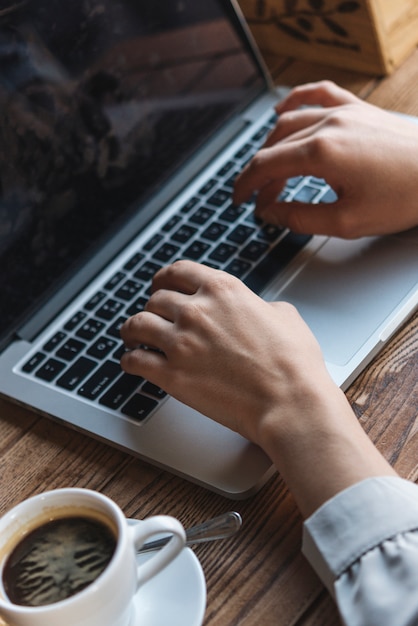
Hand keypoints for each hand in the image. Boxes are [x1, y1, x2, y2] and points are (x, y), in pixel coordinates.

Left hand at [120, 260, 394, 516]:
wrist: (289, 401)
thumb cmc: (293, 363)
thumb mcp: (284, 315)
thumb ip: (259, 305)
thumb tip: (255, 309)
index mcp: (223, 290)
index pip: (179, 271)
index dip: (165, 277)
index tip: (161, 284)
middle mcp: (196, 310)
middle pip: (155, 299)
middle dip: (152, 308)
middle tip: (153, 316)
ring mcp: (180, 342)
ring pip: (136, 324)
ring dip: (132, 330)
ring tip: (132, 336)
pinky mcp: (171, 374)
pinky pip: (134, 360)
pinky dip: (130, 360)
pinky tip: (133, 362)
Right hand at [233, 80, 417, 237]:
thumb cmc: (404, 197)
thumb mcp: (346, 222)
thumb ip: (300, 218)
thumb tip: (270, 213)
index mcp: (321, 153)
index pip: (265, 166)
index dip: (245, 186)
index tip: (238, 201)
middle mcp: (328, 125)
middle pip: (274, 146)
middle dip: (260, 175)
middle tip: (259, 199)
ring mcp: (343, 112)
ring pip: (289, 122)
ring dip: (272, 147)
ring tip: (269, 171)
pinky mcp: (358, 108)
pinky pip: (318, 94)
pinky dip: (295, 101)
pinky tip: (282, 110)